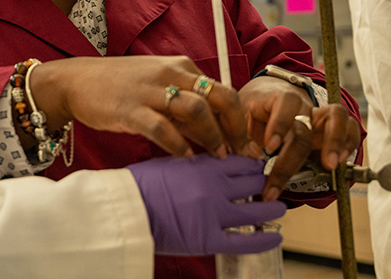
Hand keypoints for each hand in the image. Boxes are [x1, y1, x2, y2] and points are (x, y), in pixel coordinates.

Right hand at [29, 56, 260, 159]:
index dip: (240, 119)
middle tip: (241, 153)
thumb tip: (215, 135)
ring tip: (217, 157)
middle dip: (237, 127)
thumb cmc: (119, 87)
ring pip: (197, 109)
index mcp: (180, 67)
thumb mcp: (157, 87)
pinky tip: (184, 157)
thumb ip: (184, 106)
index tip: (246, 144)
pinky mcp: (130, 108)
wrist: (76, 80)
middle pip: (220, 96)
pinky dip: (177, 144)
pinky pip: (162, 127)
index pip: (223, 90)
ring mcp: (149, 90)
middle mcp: (169, 74)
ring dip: (213, 136)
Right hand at [128, 154, 285, 255]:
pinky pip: (246, 242)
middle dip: (263, 183)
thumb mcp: (169, 163)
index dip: (252, 164)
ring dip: (272, 209)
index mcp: (203, 166)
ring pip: (257, 211)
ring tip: (278, 208)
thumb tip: (210, 163)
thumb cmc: (139, 185)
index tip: (255, 166)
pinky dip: (266, 240)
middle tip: (266, 185)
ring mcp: (215, 214)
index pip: (241, 161)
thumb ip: (194, 163)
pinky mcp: (210, 240)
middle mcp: (214, 188)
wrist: (125, 210)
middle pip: (253, 182)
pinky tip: (276, 237)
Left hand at [239, 75, 359, 199]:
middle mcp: (300, 105)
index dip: (279, 124)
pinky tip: (337, 162)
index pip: (285, 103)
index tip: (269, 147)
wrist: (266, 96)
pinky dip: (348, 143)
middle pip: (303, 128)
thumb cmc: (250, 108)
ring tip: (329, 165)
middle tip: (275, 183)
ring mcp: (317, 114)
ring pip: (336, 118)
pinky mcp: (329, 126)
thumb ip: (237, 132)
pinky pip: (348, 128)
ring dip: (334, 141)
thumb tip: (238, 157)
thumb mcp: (238, 115)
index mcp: (276, 98)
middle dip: (291, 159)